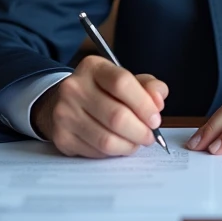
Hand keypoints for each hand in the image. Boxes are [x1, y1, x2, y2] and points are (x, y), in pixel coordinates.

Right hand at [31, 55, 167, 157]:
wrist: (62, 103)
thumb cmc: (101, 92)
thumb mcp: (124, 80)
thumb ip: (148, 86)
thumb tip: (158, 101)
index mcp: (93, 68)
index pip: (122, 83)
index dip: (144, 104)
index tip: (155, 118)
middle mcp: (74, 88)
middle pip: (116, 116)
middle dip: (141, 131)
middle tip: (150, 136)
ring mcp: (65, 114)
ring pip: (107, 140)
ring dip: (129, 145)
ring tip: (136, 142)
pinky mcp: (62, 138)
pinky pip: (96, 152)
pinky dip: (113, 152)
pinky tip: (118, 145)